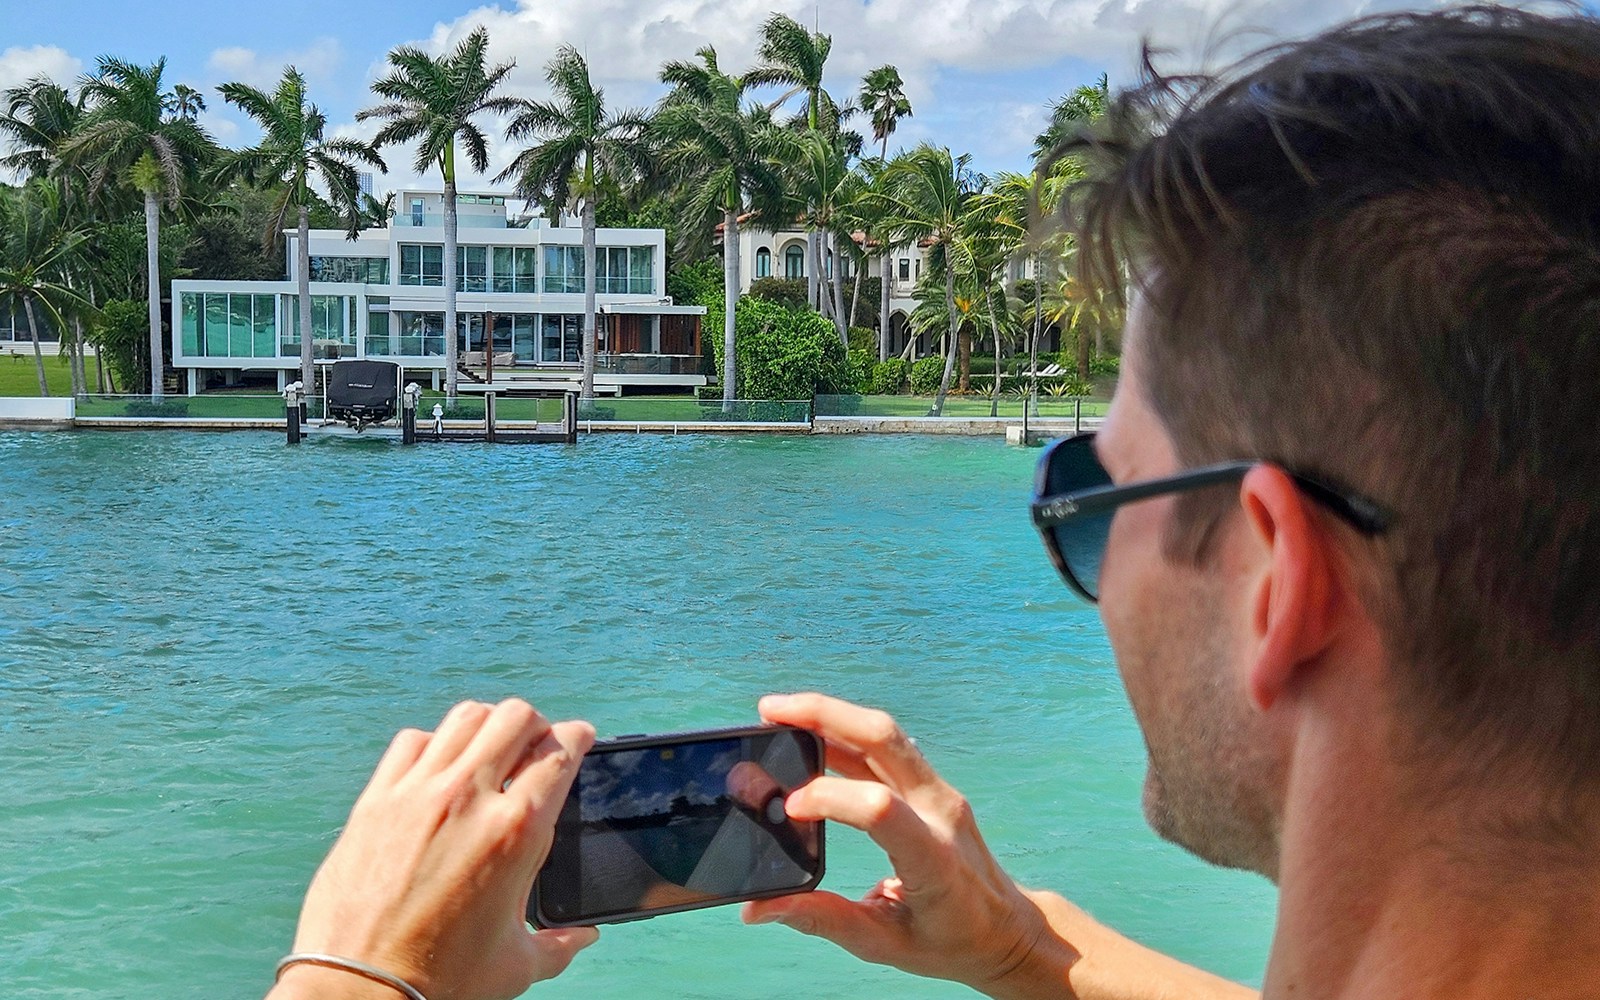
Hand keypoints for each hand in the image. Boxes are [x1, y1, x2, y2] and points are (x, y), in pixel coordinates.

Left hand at [270, 699, 598, 999]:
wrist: (359, 989)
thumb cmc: (440, 980)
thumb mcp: (517, 965)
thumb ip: (561, 943)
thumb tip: (585, 935)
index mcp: (517, 832)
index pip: (560, 751)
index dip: (578, 738)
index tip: (579, 739)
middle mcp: (471, 798)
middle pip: (515, 717)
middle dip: (535, 724)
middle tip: (535, 743)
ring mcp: (420, 793)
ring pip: (465, 718)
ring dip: (487, 726)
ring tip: (489, 748)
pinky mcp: (377, 800)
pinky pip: (412, 741)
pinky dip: (433, 744)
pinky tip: (437, 767)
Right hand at [743, 693, 1075, 997]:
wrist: (1006, 929)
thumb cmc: (949, 941)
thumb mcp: (884, 944)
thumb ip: (822, 919)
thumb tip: (756, 909)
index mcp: (934, 860)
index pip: (881, 808)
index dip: (830, 796)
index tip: (789, 807)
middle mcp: (941, 813)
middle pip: (884, 740)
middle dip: (823, 715)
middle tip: (768, 711)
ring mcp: (940, 792)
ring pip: (885, 733)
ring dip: (831, 714)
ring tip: (778, 714)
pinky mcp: (932, 785)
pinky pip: (888, 746)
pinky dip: (845, 732)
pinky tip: (810, 734)